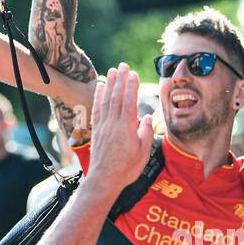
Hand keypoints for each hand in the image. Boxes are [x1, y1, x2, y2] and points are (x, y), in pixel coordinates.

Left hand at [86, 63, 153, 192]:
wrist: (104, 179)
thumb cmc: (127, 168)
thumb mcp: (143, 152)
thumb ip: (146, 132)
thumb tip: (147, 116)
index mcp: (126, 127)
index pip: (129, 101)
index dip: (131, 86)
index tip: (133, 73)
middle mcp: (113, 123)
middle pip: (117, 96)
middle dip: (120, 79)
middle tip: (123, 65)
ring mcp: (103, 126)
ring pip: (106, 100)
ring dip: (109, 83)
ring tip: (112, 70)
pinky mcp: (96, 130)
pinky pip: (97, 109)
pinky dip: (98, 96)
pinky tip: (99, 87)